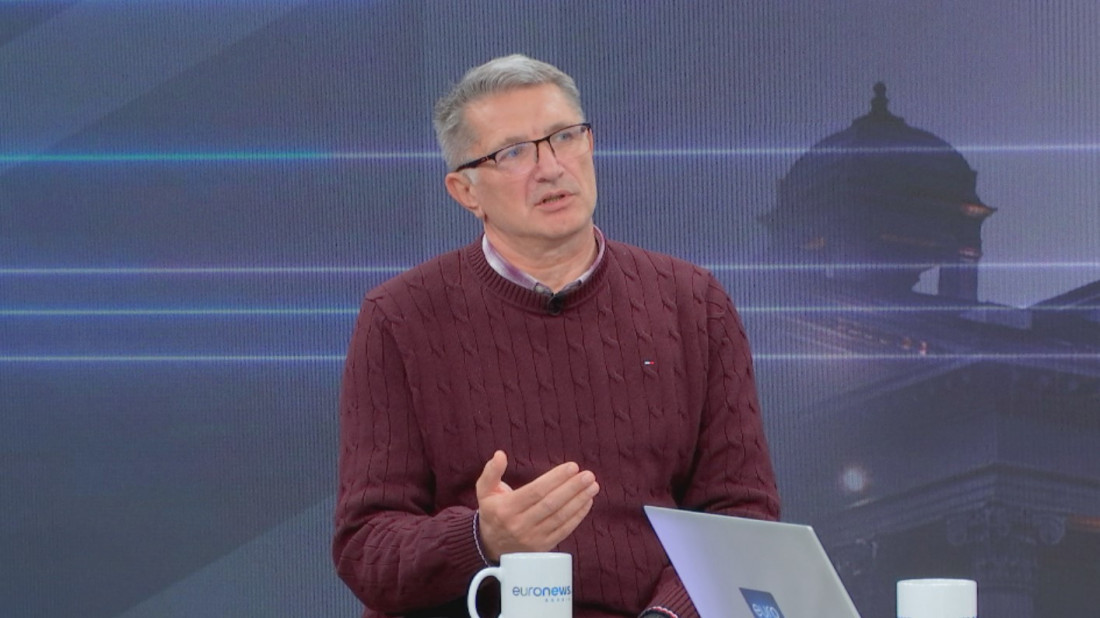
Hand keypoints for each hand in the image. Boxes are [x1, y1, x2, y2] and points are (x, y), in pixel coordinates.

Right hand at [475, 450, 599, 561]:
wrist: (490, 546)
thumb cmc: (492, 512)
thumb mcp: (484, 491)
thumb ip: (491, 472)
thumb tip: (500, 455)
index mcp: (506, 509)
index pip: (535, 491)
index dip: (555, 479)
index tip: (572, 467)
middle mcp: (519, 525)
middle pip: (551, 504)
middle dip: (572, 488)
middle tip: (588, 475)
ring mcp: (533, 538)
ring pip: (560, 517)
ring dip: (579, 500)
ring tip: (593, 486)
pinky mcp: (543, 547)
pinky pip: (564, 530)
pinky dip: (578, 516)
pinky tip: (587, 502)